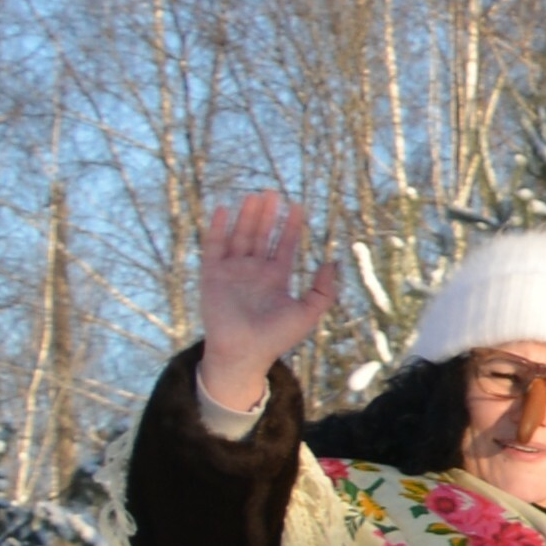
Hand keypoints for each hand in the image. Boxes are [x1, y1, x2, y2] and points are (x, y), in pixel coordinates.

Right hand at [194, 192, 326, 416]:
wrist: (244, 352)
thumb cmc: (276, 337)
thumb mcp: (308, 313)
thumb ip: (324, 290)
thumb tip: (333, 262)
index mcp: (275, 278)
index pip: (283, 246)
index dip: (289, 227)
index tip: (297, 206)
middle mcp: (253, 271)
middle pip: (261, 236)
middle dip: (267, 215)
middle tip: (273, 193)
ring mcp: (232, 271)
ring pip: (241, 236)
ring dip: (247, 216)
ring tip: (255, 196)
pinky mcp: (212, 275)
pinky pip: (214, 246)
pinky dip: (218, 228)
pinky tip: (224, 209)